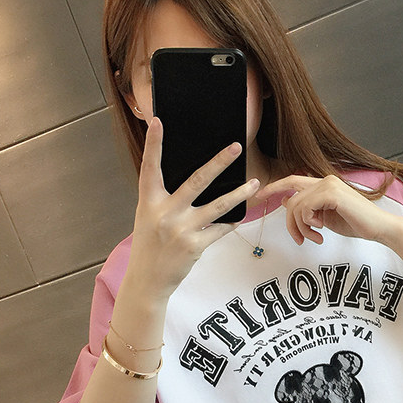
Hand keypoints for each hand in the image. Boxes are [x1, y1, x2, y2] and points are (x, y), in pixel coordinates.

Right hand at [125, 117, 259, 299]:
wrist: (147, 280)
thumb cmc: (149, 246)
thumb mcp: (147, 217)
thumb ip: (163, 200)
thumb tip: (191, 182)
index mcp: (149, 201)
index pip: (150, 167)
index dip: (153, 144)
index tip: (158, 122)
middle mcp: (165, 212)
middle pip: (196, 180)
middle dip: (218, 162)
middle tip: (236, 147)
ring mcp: (181, 229)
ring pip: (218, 206)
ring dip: (239, 194)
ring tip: (254, 183)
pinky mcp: (195, 245)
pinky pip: (219, 229)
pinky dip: (230, 223)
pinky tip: (240, 217)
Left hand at [254, 174, 402, 246]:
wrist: (379, 228)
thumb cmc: (356, 223)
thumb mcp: (325, 217)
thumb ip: (308, 209)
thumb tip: (286, 201)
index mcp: (323, 184)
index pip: (292, 180)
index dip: (274, 187)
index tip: (259, 196)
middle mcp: (325, 180)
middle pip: (291, 198)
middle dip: (290, 223)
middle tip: (300, 239)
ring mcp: (329, 185)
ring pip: (296, 206)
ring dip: (301, 227)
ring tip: (314, 237)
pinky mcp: (332, 194)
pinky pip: (306, 208)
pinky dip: (308, 223)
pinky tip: (321, 231)